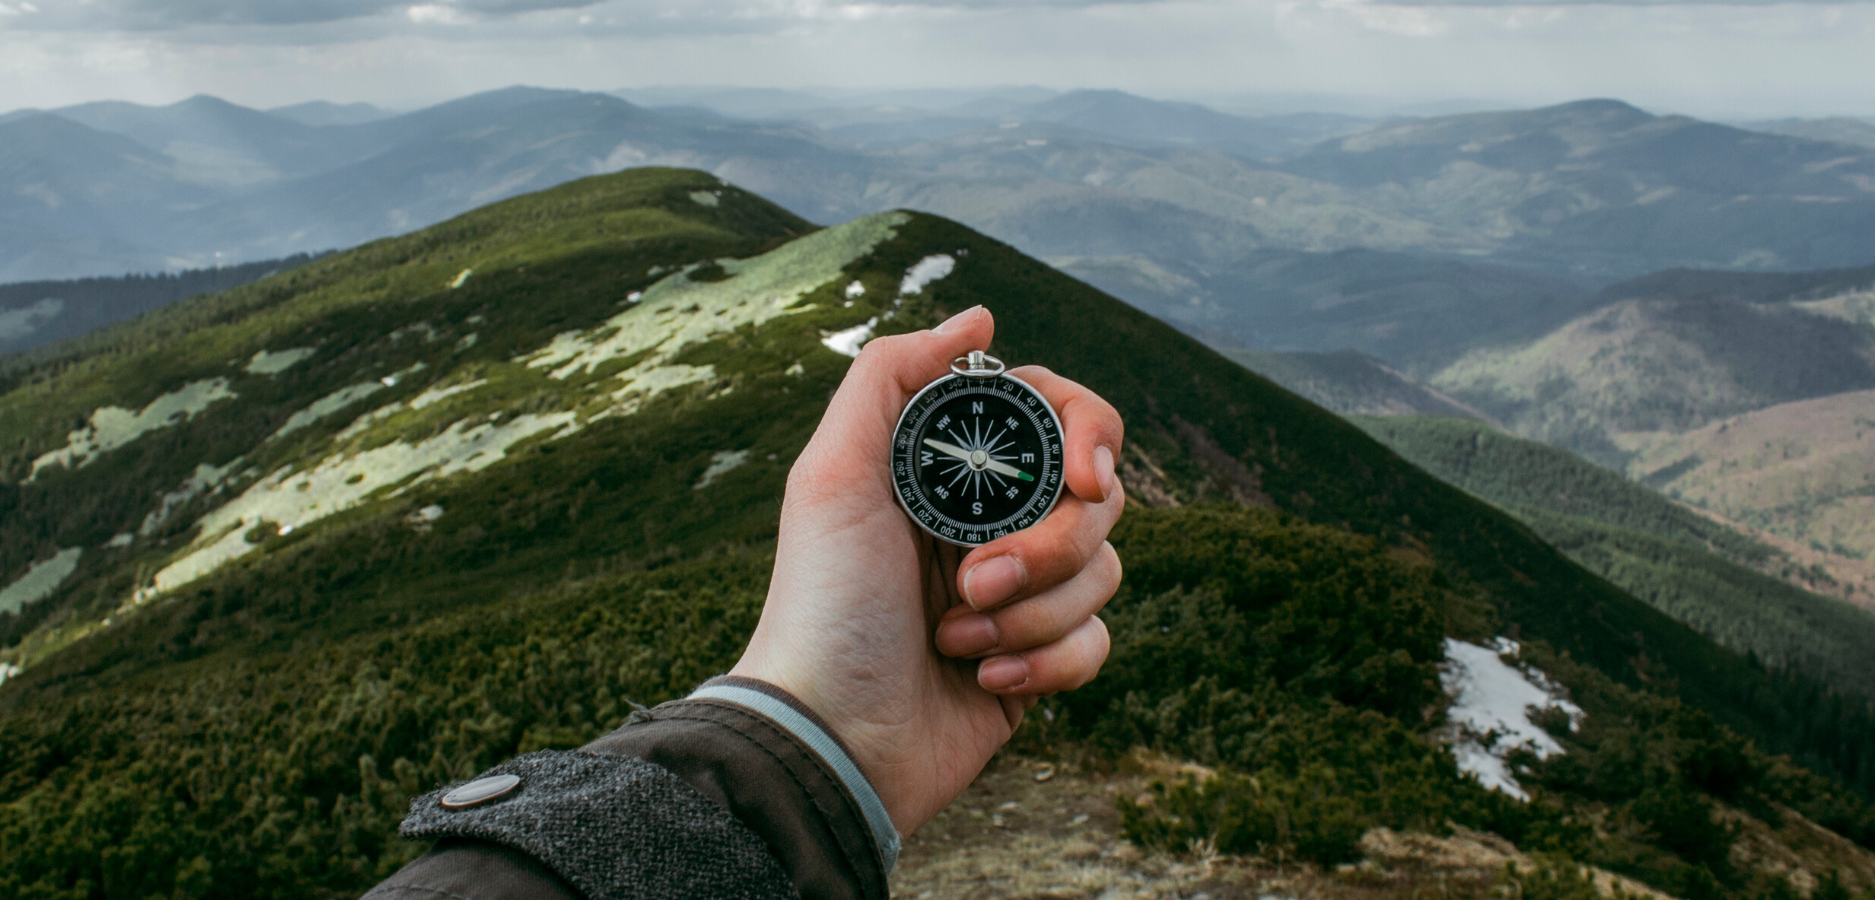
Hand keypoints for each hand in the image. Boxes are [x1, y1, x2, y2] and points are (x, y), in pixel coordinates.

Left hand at [729, 305, 1124, 834]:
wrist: (830, 737)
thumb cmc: (823, 604)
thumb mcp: (833, 474)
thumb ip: (893, 375)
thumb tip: (982, 318)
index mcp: (951, 470)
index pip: (1060, 419)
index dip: (1089, 437)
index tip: (1084, 477)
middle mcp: (991, 522)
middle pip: (1098, 499)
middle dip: (1046, 547)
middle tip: (974, 581)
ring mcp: (1019, 594)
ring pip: (1104, 572)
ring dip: (1032, 614)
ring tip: (957, 640)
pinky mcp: (1037, 662)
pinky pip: (1098, 643)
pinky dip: (1047, 663)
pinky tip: (984, 680)